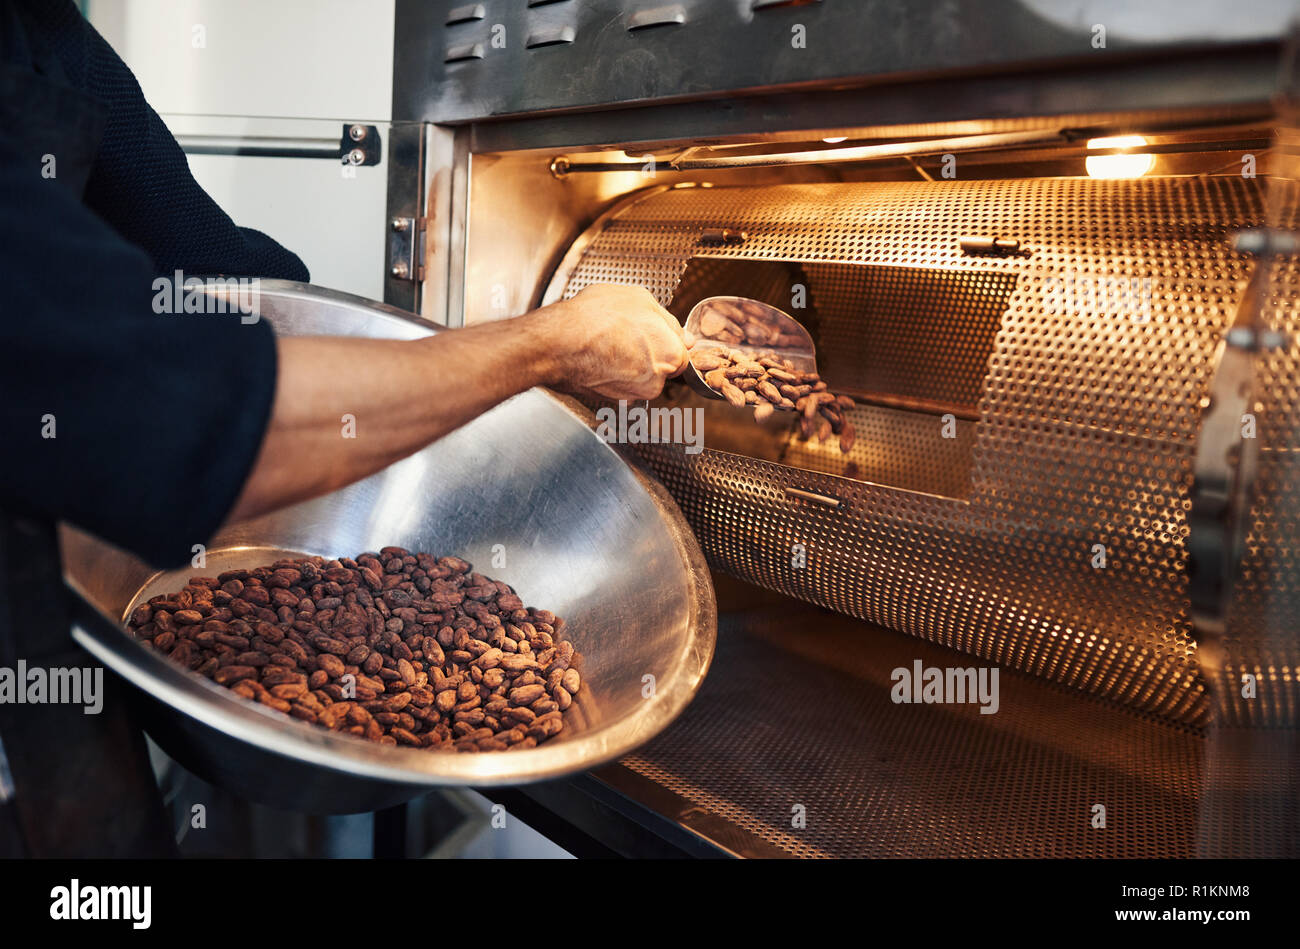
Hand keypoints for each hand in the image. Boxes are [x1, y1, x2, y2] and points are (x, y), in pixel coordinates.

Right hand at [533, 284, 688, 399]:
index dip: (664, 340)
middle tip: (624, 335)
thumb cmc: (595, 318)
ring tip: (607, 344)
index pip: (681, 354)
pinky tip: (598, 357)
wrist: (558, 344)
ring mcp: (633, 394)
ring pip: (639, 377)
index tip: (649, 333)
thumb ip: (667, 320)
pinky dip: (611, 374)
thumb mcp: (639, 298)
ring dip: (628, 364)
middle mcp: (657, 380)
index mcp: (672, 354)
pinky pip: (619, 386)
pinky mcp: (612, 401)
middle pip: (660, 367)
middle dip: (647, 353)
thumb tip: (683, 335)